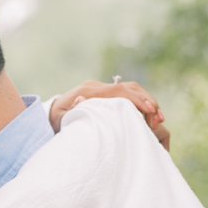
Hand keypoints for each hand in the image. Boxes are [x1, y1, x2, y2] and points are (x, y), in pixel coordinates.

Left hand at [49, 79, 169, 150]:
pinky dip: (141, 103)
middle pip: (129, 87)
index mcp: (88, 91)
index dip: (136, 100)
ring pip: (131, 89)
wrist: (49, 114)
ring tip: (159, 118)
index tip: (150, 111)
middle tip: (158, 117)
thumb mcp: (60, 119)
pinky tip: (150, 115)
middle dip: (147, 100)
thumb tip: (81, 101)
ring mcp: (102, 89)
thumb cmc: (56, 121)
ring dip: (147, 101)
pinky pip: (127, 95)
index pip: (118, 91)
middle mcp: (97, 86)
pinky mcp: (105, 94)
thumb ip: (70, 112)